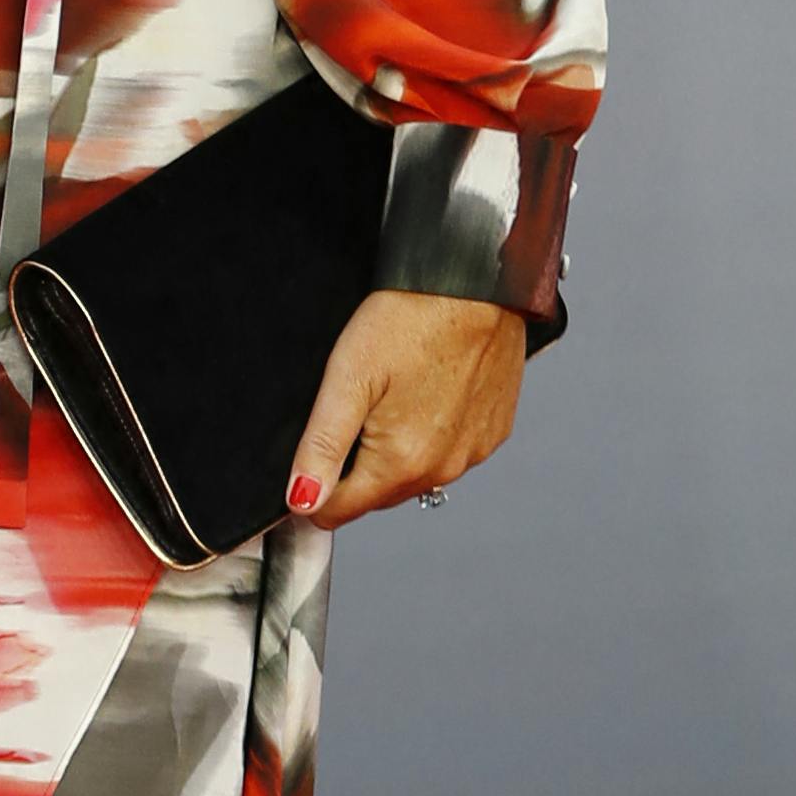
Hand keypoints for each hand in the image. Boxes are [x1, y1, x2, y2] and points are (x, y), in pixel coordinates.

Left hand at [287, 290, 525, 525]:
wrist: (476, 283)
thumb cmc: (412, 319)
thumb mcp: (346, 379)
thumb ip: (321, 447)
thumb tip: (302, 501)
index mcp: (402, 463)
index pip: (340, 511)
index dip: (313, 491)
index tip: (311, 457)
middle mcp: (444, 468)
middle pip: (377, 495)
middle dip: (354, 468)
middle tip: (353, 408)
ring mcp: (474, 452)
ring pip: (414, 475)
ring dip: (394, 452)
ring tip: (391, 395)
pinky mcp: (494, 431)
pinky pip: (449, 452)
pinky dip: (431, 434)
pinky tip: (425, 393)